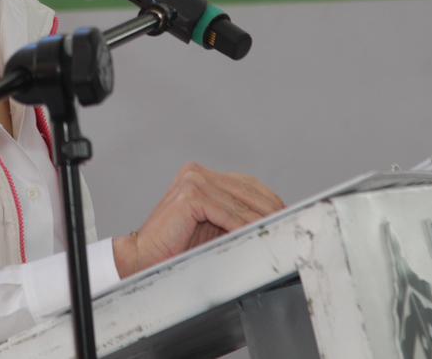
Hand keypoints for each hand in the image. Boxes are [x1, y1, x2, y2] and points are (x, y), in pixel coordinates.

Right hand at [112, 163, 283, 277]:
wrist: (143, 258)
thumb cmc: (175, 248)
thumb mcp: (213, 228)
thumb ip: (235, 219)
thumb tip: (270, 222)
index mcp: (201, 176)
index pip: (247, 185)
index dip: (269, 201)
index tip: (286, 217)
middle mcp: (197, 174)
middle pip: (247, 190)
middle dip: (270, 210)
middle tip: (289, 226)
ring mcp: (193, 181)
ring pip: (240, 202)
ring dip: (261, 219)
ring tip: (277, 232)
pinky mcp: (190, 195)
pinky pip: (227, 213)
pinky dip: (244, 226)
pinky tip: (255, 235)